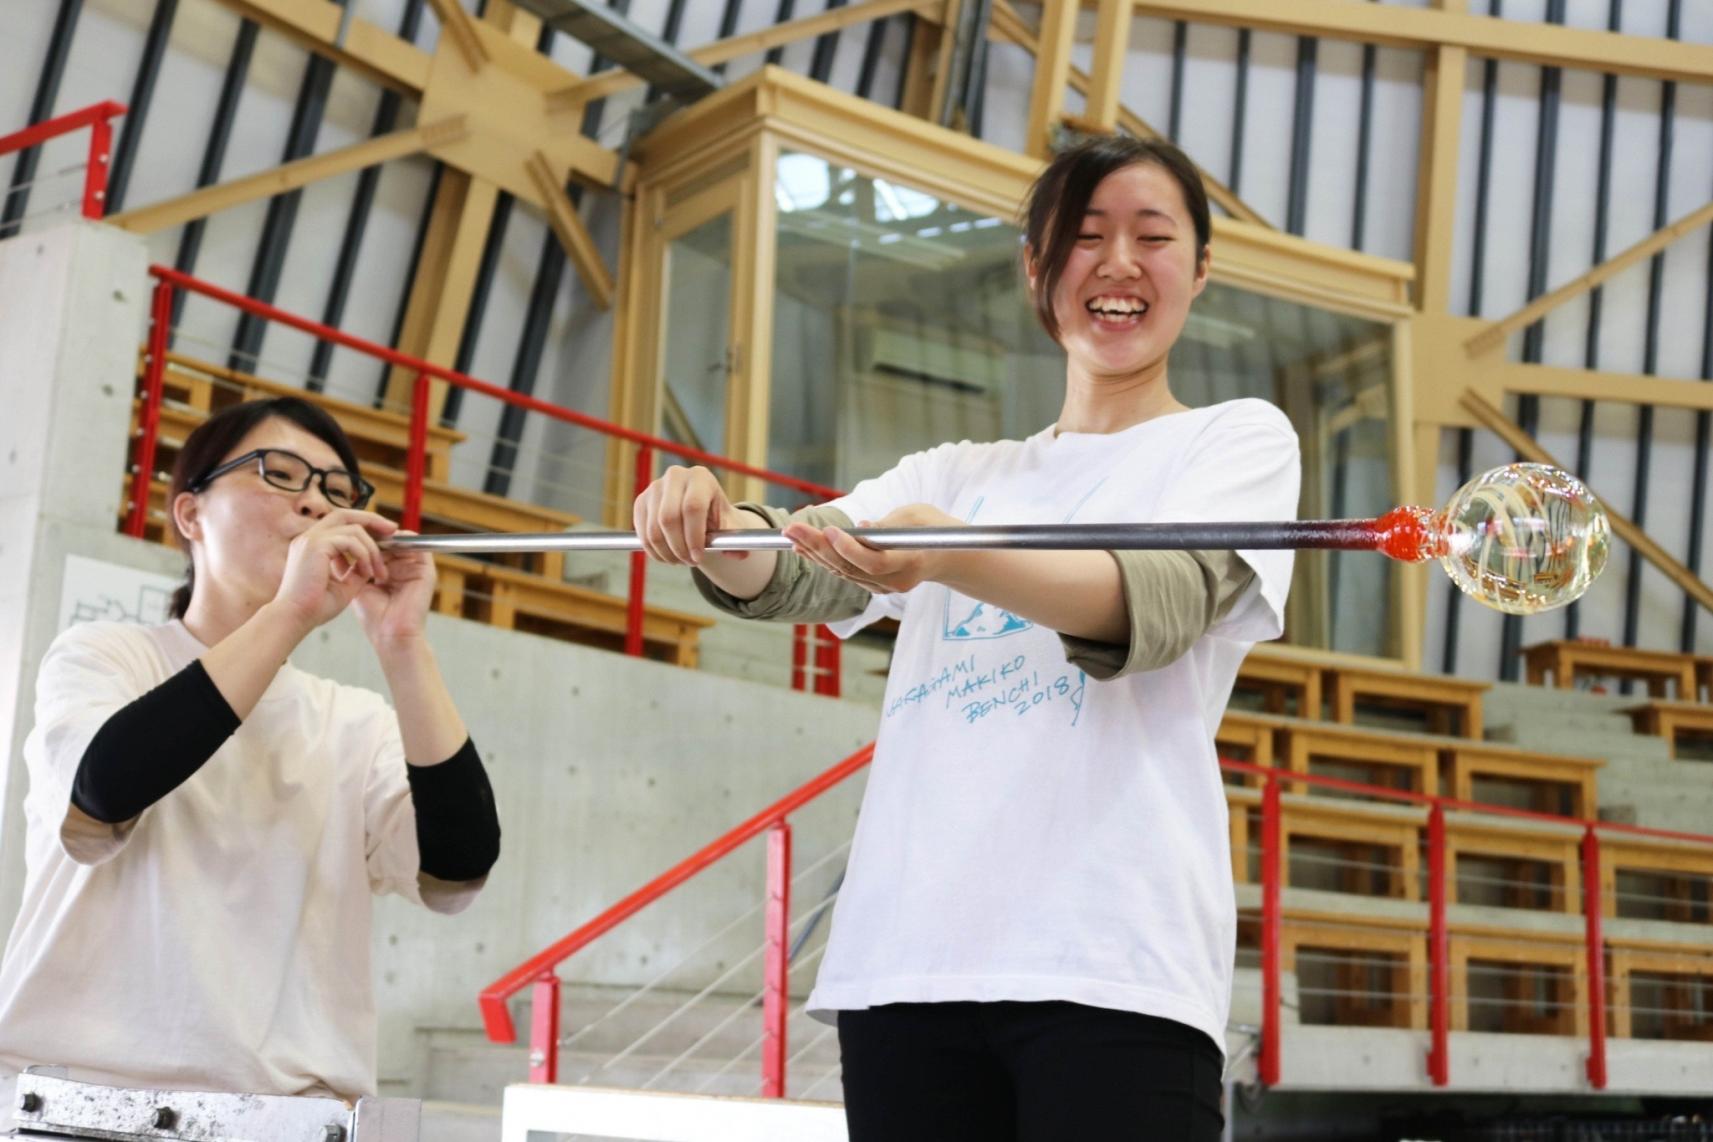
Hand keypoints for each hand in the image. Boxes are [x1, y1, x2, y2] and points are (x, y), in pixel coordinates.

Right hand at [271, 509, 397, 630]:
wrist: (295, 619)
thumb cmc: (315, 607)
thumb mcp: (343, 584)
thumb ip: (356, 569)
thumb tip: (373, 561)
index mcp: (312, 545)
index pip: (340, 523)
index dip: (363, 524)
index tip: (384, 533)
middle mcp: (308, 538)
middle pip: (345, 514)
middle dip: (372, 520)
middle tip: (393, 530)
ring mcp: (310, 539)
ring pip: (352, 529)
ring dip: (372, 549)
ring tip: (378, 571)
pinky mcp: (315, 546)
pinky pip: (350, 541)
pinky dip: (364, 555)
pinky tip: (367, 573)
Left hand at [353, 530, 435, 648]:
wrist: (390, 636)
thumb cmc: (374, 617)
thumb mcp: (357, 584)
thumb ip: (350, 566)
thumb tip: (336, 546)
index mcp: (391, 572)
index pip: (380, 547)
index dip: (365, 539)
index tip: (348, 534)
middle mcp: (405, 568)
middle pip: (391, 541)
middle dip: (374, 534)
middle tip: (358, 528)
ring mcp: (416, 569)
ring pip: (403, 541)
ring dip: (386, 538)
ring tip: (369, 536)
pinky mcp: (427, 571)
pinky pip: (418, 547)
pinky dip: (402, 541)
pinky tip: (384, 543)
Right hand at [633, 465, 752, 564]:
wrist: (700, 510)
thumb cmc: (717, 518)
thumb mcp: (731, 527)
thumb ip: (736, 541)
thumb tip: (740, 554)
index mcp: (701, 477)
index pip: (692, 507)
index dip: (694, 536)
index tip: (698, 557)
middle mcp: (675, 476)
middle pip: (668, 518)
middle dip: (679, 548)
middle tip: (690, 562)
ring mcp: (654, 488)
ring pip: (653, 530)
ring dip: (667, 553)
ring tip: (681, 560)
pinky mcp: (641, 502)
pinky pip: (643, 534)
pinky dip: (654, 551)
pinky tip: (668, 556)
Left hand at [782, 503, 961, 594]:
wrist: (948, 557)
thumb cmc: (934, 528)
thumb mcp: (916, 515)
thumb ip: (887, 524)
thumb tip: (859, 527)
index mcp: (911, 560)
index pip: (875, 562)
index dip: (849, 549)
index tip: (829, 530)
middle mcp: (896, 580)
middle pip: (851, 568)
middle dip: (818, 547)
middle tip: (793, 529)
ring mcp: (884, 588)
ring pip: (844, 573)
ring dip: (815, 554)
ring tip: (791, 535)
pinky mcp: (875, 587)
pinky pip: (845, 574)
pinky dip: (824, 560)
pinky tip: (804, 548)